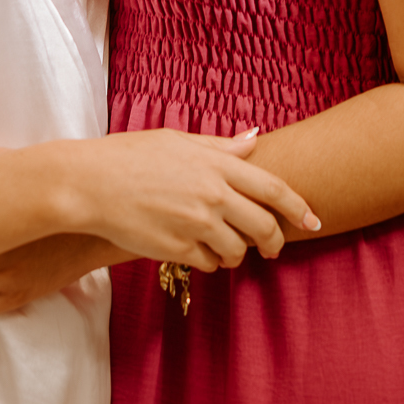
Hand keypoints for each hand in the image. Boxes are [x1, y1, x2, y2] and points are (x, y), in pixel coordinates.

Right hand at [63, 127, 318, 269]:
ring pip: (238, 251)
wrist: (89, 183)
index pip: (274, 189)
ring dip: (237, 252)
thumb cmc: (129, 156)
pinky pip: (210, 264)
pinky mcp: (177, 250)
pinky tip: (195, 248)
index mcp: (215, 165)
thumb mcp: (177, 140)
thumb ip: (220, 147)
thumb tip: (256, 139)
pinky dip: (210, 260)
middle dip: (274, 241)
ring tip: (222, 245)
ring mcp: (196, 225)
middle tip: (272, 247)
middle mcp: (212, 196)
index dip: (299, 208)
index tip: (314, 221)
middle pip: (264, 227)